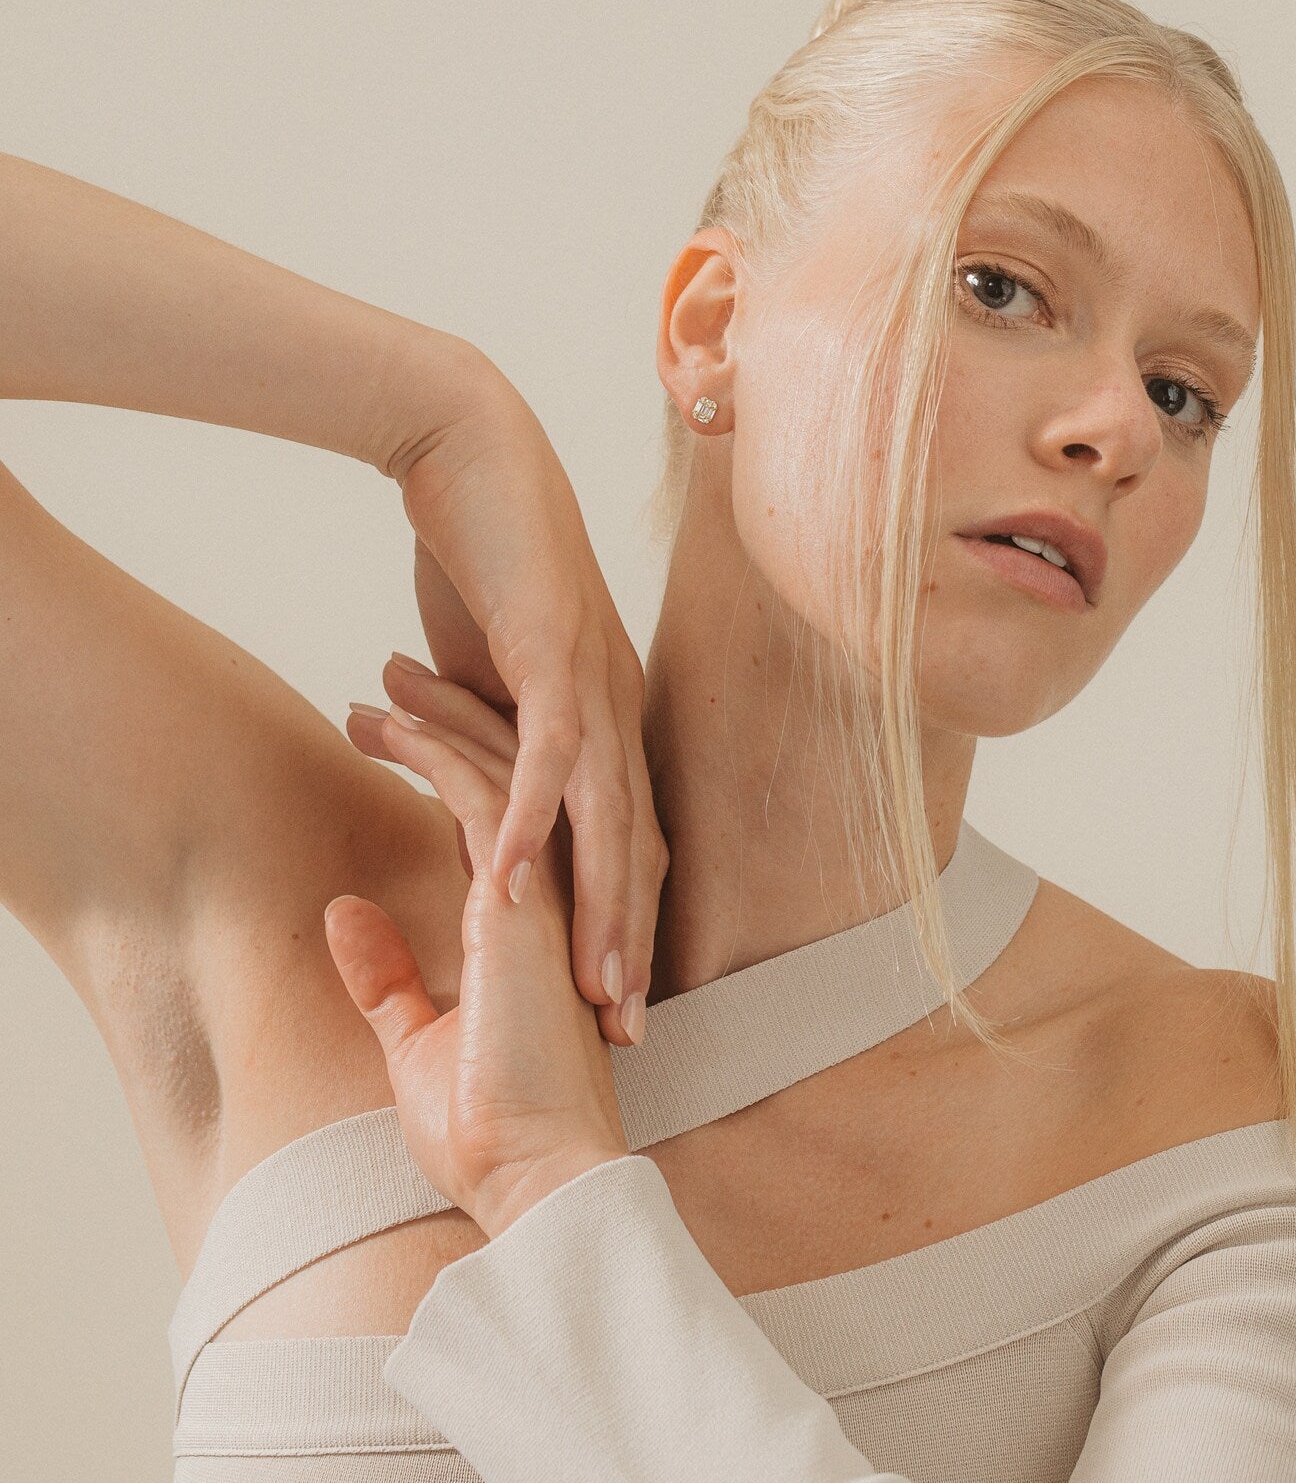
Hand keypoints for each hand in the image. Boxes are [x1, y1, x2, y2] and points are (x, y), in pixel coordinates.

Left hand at [325, 690, 631, 1240]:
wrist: (531, 1172)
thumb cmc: (485, 1125)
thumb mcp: (416, 1040)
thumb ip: (386, 977)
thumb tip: (345, 916)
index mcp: (532, 923)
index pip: (501, 818)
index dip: (455, 763)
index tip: (405, 728)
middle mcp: (553, 892)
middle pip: (511, 776)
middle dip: (455, 716)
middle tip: (400, 673)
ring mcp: (548, 889)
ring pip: (502, 772)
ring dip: (440, 718)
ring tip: (383, 678)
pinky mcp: (525, 897)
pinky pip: (482, 798)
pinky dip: (437, 753)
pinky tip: (391, 721)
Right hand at [348, 361, 667, 1049]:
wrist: (468, 451)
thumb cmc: (480, 562)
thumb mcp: (489, 674)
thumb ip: (496, 737)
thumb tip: (478, 793)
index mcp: (609, 719)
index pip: (629, 841)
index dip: (626, 924)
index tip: (614, 1003)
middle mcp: (619, 708)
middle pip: (638, 846)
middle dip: (634, 942)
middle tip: (629, 1031)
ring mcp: (594, 679)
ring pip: (611, 813)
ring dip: (602, 905)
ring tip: (594, 988)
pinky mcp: (550, 648)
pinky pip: (547, 749)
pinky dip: (532, 818)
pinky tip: (511, 882)